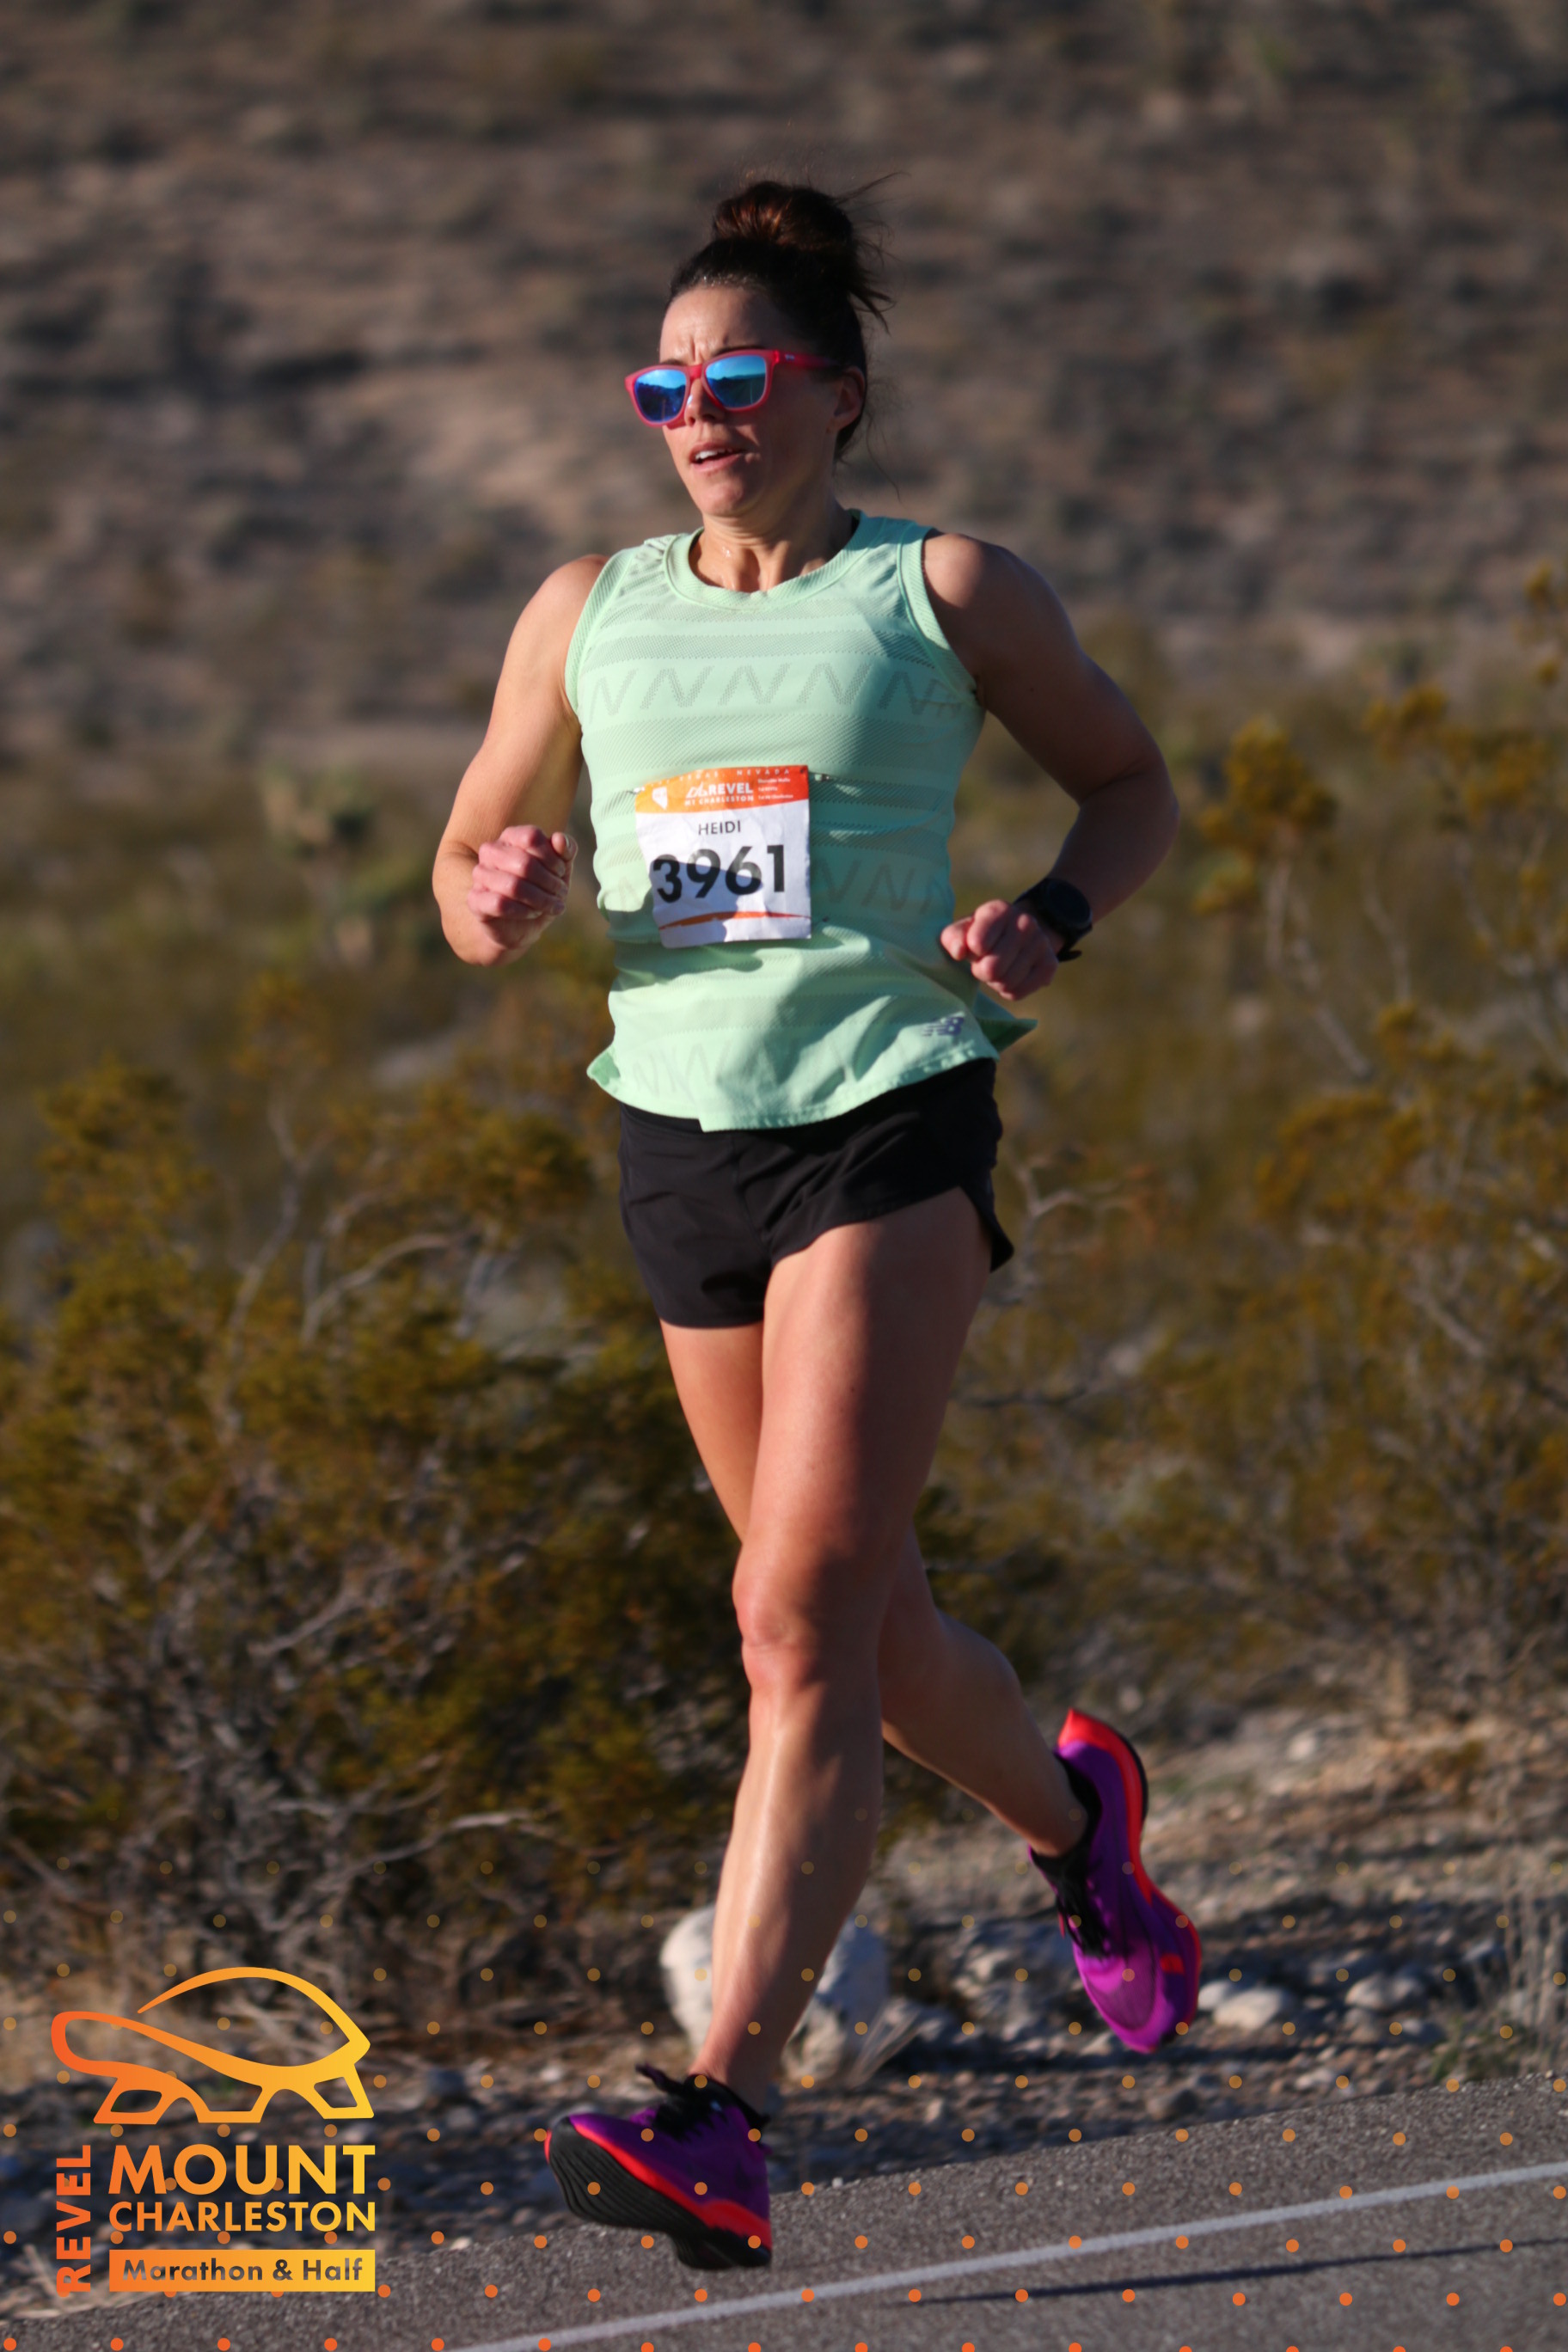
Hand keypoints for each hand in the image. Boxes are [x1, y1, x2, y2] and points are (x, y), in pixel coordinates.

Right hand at [465, 826, 576, 956]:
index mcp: (510, 837)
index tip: (560, 872)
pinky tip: (533, 913)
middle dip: (549, 882)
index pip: (531, 837)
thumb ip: (565, 851)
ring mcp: (480, 875)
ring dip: (540, 899)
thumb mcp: (560, 871)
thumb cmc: (541, 890)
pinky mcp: (475, 900)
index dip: (551, 857)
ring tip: (551, 906)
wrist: (522, 924)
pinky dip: (524, 911)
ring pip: (513, 886)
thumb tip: (560, 839)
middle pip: (524, 863)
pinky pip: (500, 904)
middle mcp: (491, 852)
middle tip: (561, 894)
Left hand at [940, 897, 1059, 1001]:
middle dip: (983, 971)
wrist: (1020, 934)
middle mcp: (1025, 922)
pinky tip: (1011, 976)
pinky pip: (1018, 992)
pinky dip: (1009, 990)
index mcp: (999, 910)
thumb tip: (959, 952)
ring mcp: (1041, 943)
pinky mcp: (1050, 964)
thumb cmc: (983, 935)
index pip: (977, 943)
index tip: (976, 949)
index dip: (972, 953)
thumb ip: (953, 938)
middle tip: (985, 964)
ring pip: (1006, 983)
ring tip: (999, 969)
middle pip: (991, 968)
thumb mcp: (964, 930)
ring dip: (996, 982)